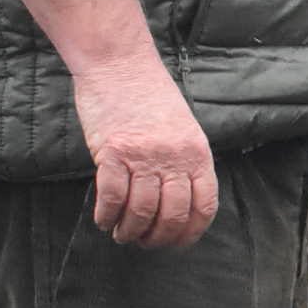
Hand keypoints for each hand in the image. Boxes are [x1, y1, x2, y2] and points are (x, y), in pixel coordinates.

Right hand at [70, 59, 217, 248]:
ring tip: (122, 234)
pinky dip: (107, 215)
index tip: (177, 243)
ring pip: (141, 211)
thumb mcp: (184, 129)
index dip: (190, 233)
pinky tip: (104, 220)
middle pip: (173, 215)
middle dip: (158, 238)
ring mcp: (143, 156)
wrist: (120, 64)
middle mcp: (174, 158)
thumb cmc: (151, 97)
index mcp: (198, 154)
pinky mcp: (112, 152)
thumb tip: (180, 202)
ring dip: (130, 231)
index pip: (203, 206)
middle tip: (144, 242)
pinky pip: (112, 196)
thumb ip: (185, 162)